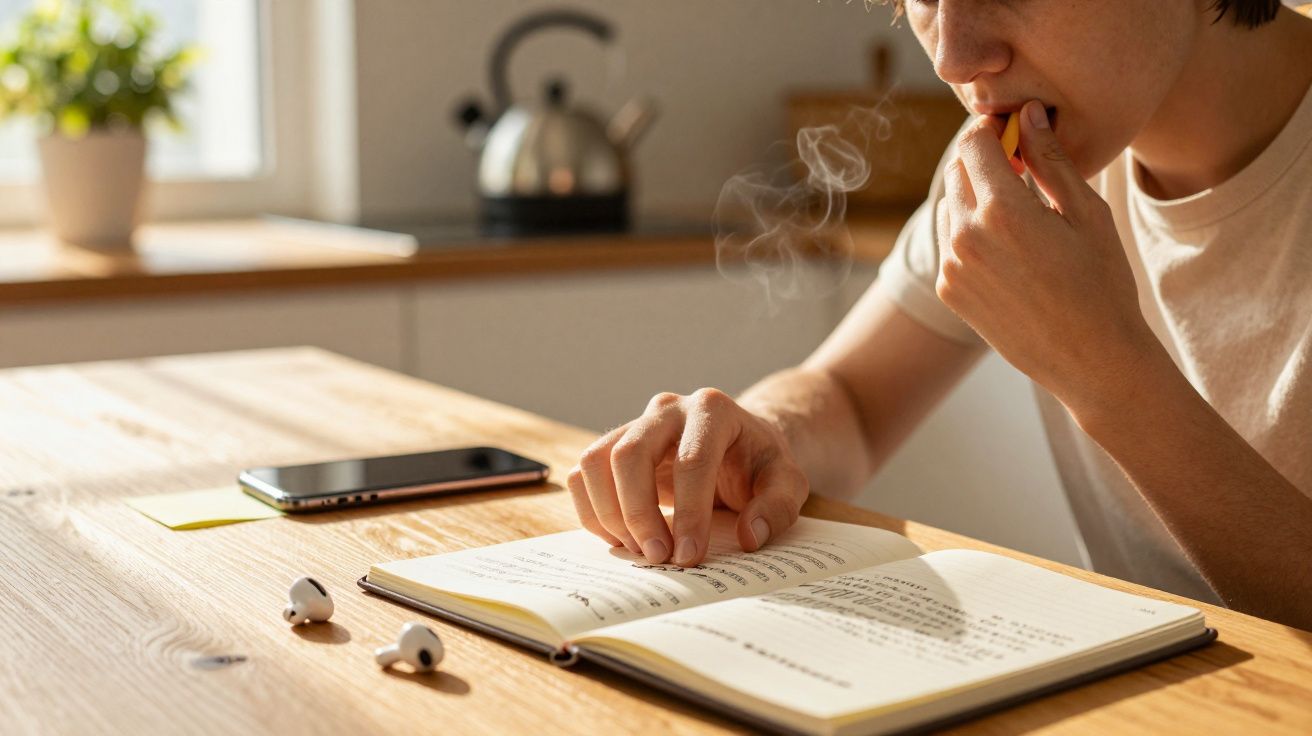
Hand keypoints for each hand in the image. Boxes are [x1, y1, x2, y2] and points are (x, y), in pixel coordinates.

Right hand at [566, 388, 808, 566]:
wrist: (739, 445)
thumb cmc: (761, 464)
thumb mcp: (788, 482)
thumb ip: (777, 507)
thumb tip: (749, 536)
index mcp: (713, 410)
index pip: (692, 461)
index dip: (689, 514)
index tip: (690, 557)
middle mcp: (667, 409)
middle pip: (629, 455)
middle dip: (638, 514)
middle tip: (658, 557)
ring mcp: (635, 424)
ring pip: (596, 462)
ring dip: (609, 514)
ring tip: (640, 550)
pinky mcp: (614, 445)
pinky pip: (584, 475)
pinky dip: (593, 512)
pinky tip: (622, 539)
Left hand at [935, 100, 1158, 414]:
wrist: (1091, 359)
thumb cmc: (1102, 282)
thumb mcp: (1086, 212)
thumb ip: (1050, 159)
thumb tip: (1028, 114)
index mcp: (1001, 210)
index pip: (973, 142)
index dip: (992, 129)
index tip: (1014, 130)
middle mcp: (965, 236)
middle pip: (957, 171)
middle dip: (983, 161)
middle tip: (1020, 168)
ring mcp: (951, 266)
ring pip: (950, 206)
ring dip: (975, 197)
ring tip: (1019, 212)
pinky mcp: (948, 290)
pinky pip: (949, 242)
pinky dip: (970, 232)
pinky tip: (1009, 247)